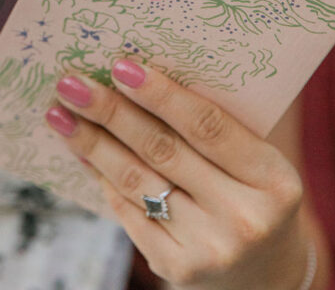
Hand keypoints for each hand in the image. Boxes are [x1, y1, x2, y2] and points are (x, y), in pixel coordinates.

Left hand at [46, 59, 312, 289]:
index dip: (161, 94)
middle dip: (111, 113)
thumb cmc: (252, 192)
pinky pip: (130, 211)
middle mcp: (244, 219)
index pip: (207, 125)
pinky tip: (81, 152)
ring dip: (93, 144)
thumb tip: (134, 78)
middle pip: (163, 151)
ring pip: (138, 182)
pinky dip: (103, 177)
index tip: (120, 65)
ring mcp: (210, 249)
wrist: (264, 270)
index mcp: (273, 179)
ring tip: (61, 114)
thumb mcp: (254, 160)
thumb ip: (212, 127)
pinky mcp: (177, 268)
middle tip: (73, 84)